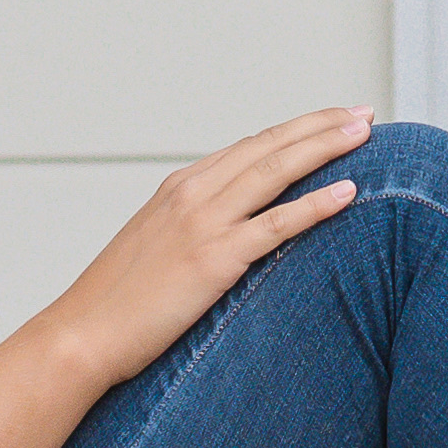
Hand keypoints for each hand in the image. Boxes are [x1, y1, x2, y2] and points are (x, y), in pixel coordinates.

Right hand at [49, 107, 373, 387]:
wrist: (82, 335)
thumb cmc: (114, 305)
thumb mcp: (152, 252)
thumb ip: (188, 232)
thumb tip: (225, 237)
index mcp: (177, 189)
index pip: (248, 147)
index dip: (294, 131)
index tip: (330, 121)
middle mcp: (191, 194)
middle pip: (268, 146)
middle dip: (320, 125)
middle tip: (364, 112)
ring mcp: (202, 223)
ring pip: (276, 171)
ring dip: (325, 147)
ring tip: (364, 132)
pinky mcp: (214, 258)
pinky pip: (276, 224)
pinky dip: (316, 204)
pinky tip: (349, 192)